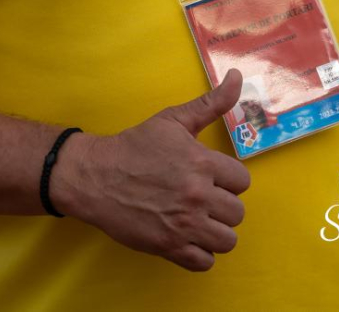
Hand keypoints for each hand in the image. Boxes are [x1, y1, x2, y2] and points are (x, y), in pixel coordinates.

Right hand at [53, 68, 250, 270]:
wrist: (96, 176)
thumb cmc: (136, 145)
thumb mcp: (174, 119)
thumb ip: (211, 102)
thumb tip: (238, 76)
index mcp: (201, 163)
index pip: (242, 181)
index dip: (227, 178)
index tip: (211, 176)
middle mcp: (197, 195)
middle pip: (237, 212)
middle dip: (222, 204)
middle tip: (202, 197)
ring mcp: (183, 224)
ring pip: (226, 240)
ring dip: (215, 230)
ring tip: (198, 218)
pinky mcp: (169, 248)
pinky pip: (204, 262)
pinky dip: (199, 253)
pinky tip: (188, 236)